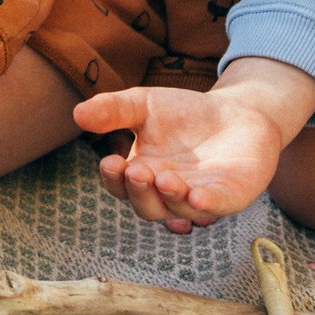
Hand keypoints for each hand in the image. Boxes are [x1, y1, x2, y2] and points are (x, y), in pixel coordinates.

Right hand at [73, 66, 314, 231]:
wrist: (237, 110)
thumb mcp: (143, 104)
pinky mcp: (231, 196)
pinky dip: (206, 205)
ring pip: (178, 210)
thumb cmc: (185, 113)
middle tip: (137, 171)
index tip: (110, 161)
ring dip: (169, 197)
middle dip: (138, 192)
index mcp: (143, 174)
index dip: (113, 179)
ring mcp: (199, 197)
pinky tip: (197, 196)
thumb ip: (112, 110)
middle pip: (146, 207)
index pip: (121, 187)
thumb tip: (77, 114)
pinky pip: (216, 207)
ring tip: (164, 177)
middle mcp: (168, 193)